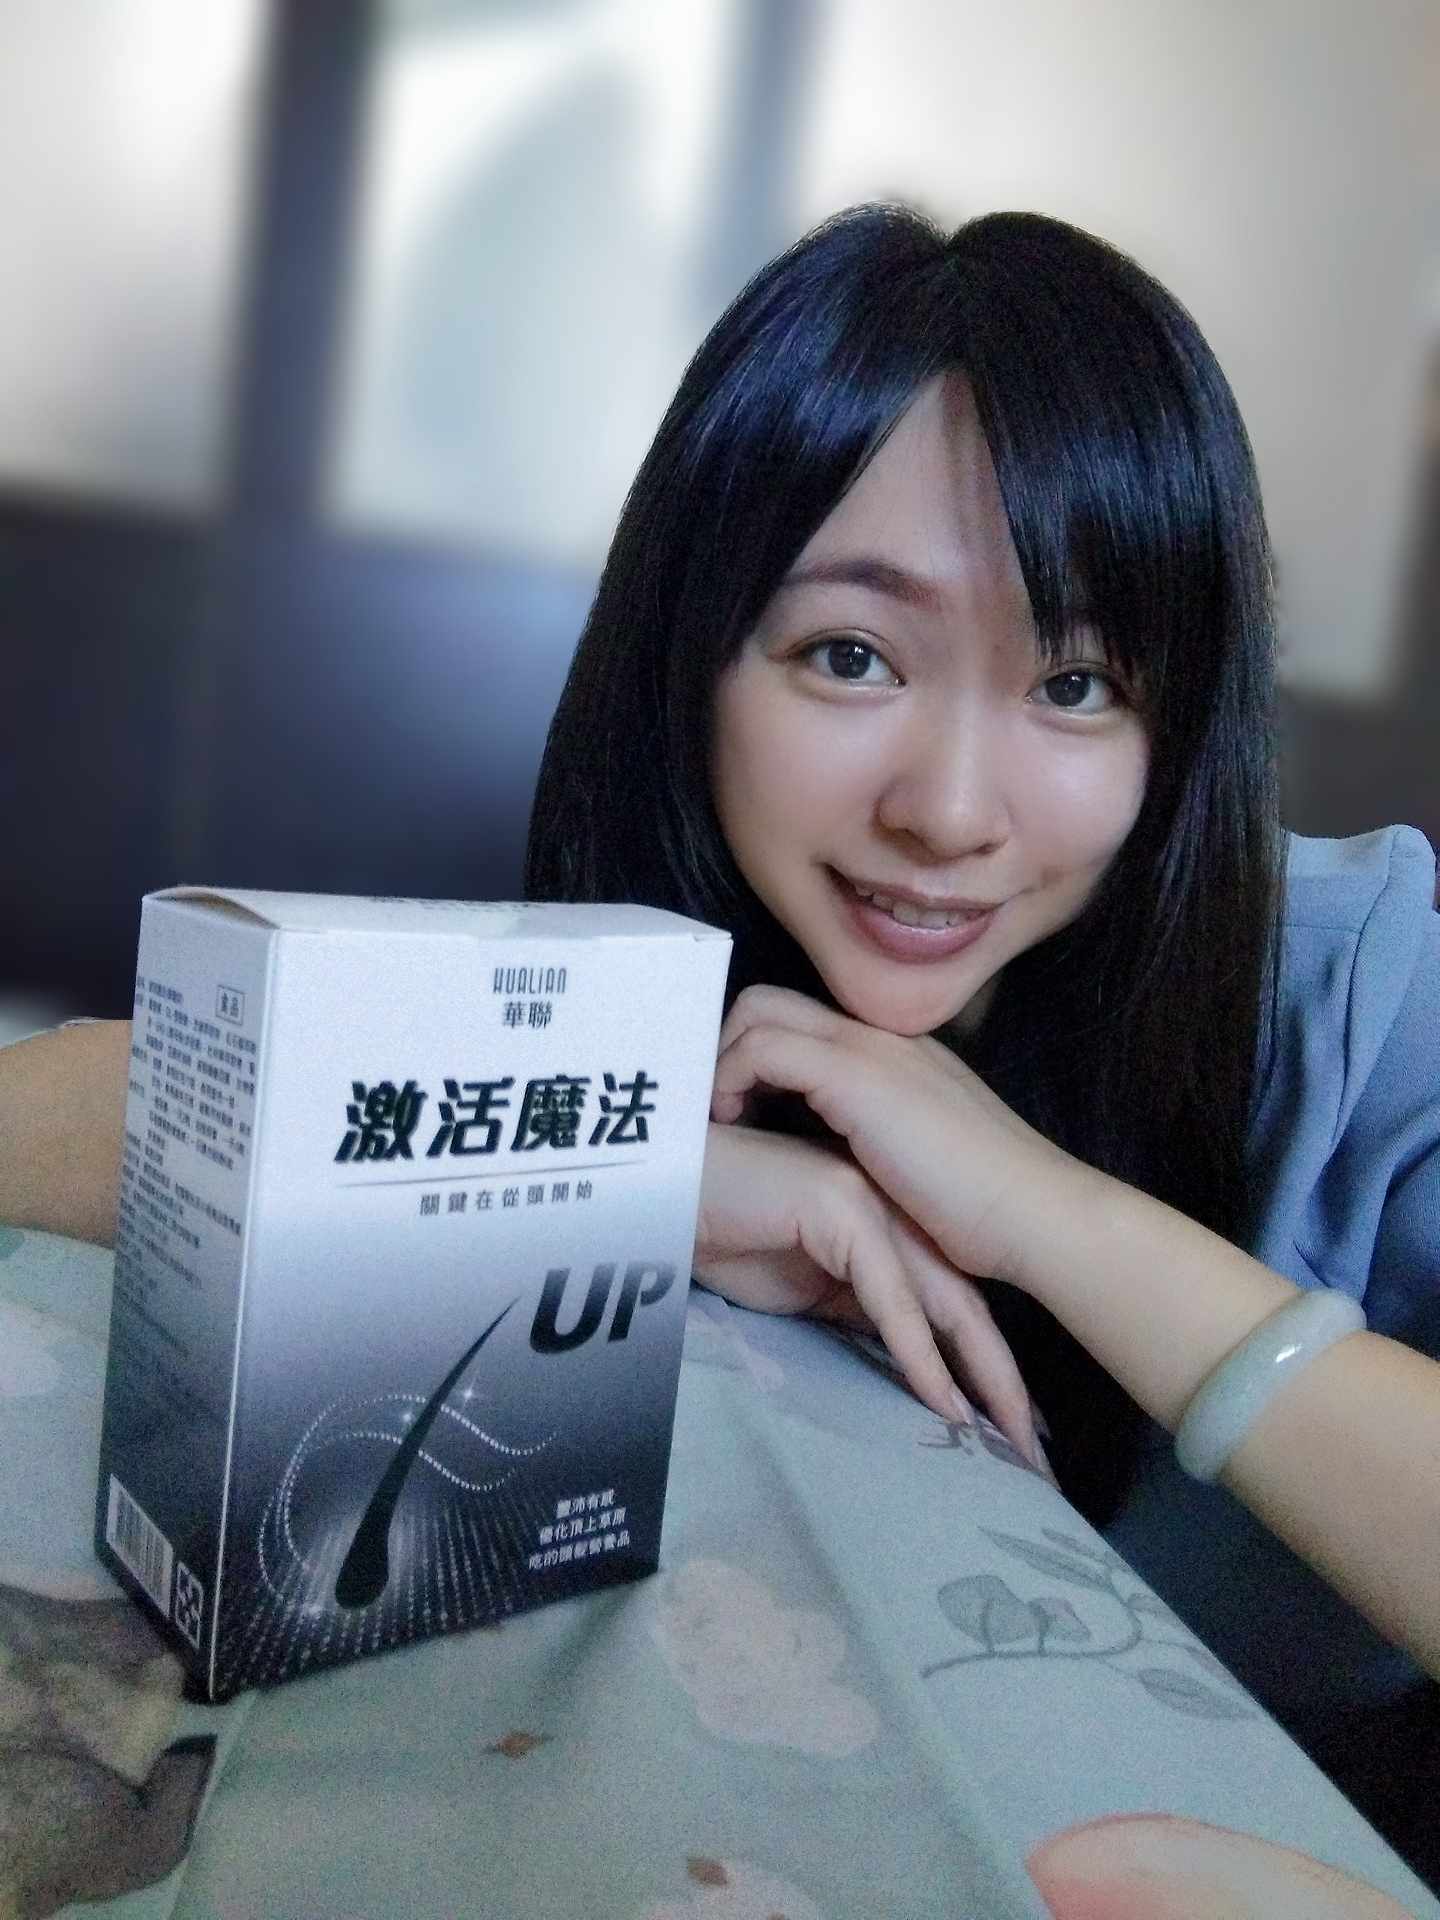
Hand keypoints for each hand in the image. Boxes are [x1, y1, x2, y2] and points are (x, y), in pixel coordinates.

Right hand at [695, 1120, 1048, 1471]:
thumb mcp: (799, 1289)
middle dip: (1000, 1377)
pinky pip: (890, 1296)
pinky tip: (943, 1404)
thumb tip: (898, 1359)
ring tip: (1006, 1438)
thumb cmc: (717, 1230)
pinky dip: (919, 1354)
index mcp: (881, 1225)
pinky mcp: (840, 1210)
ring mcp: (868, 1204)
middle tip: (1035, 1450)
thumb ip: (849, 1310)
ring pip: (941, 1301)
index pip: (947, 1300)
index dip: (979, 1362)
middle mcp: (886, 1210)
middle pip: (961, 1301)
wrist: (658, 1191)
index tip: (1007, 1425)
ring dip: (978, 1375)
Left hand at [710, 985, 1078, 1296]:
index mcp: (894, 1052)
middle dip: (726, 1048)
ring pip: (758, 1012)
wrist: (1033, 1212)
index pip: (802, 1020)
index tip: (734, 1109)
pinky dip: (729, 1080)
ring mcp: (867, 1047)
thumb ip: (877, 1143)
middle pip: (770, 1001)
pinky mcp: (854, 1073)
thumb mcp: (917, 1161)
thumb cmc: (984, 1209)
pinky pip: (761, 1048)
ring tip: (715, 1121)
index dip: (755, 1054)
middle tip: (715, 1111)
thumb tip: (833, 1164)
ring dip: (720, 1063)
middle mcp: (878, 1035)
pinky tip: (731, 1127)